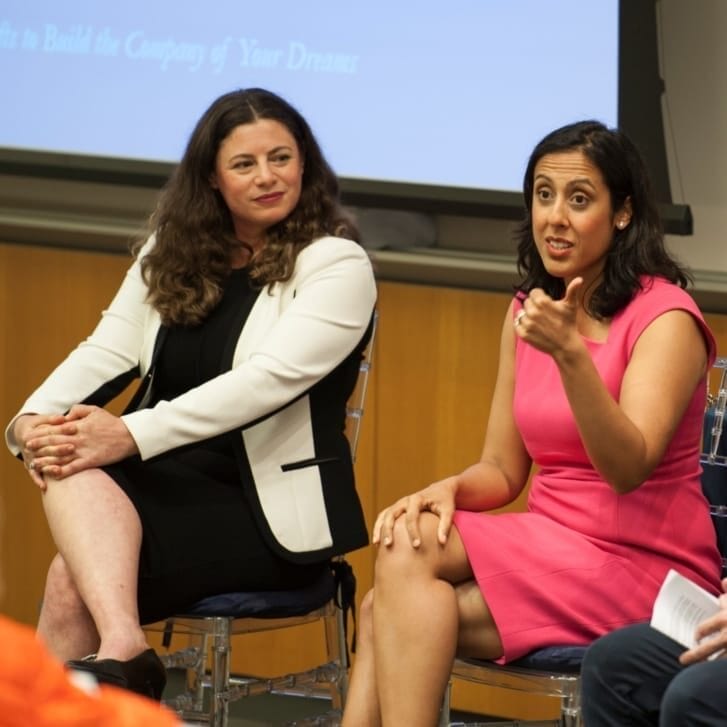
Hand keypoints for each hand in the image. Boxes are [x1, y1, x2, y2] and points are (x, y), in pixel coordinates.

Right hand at [14, 413, 76, 489]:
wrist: (24, 434)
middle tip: (72, 447)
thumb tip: (63, 418)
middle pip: (45, 449)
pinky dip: (38, 480)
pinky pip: (34, 474)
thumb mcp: (44, 419)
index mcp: (30, 434)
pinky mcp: (30, 467)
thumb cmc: (39, 425)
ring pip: (41, 462)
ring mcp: (29, 458)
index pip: (47, 432)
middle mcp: (28, 448)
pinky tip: (45, 486)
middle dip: (59, 448)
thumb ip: (53, 419)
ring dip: (51, 465)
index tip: (74, 427)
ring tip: (61, 468)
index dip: (61, 429)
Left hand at [24, 404, 138, 479]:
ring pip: (59, 457)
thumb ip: (78, 410)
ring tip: (35, 464)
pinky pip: (72, 468)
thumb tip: (65, 416)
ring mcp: (83, 451)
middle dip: (39, 446)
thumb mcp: (96, 410)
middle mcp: (78, 439)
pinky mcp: (90, 461)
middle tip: (28, 449)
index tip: (31, 437)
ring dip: (46, 460)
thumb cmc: (113, 423)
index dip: (41, 433)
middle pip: (53, 443)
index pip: (54, 430)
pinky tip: (52, 474)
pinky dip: (61, 471)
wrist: (129, 436)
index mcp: (78, 426)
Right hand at [372, 477, 457, 548]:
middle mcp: (405, 500)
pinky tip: (377, 541)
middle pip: (392, 514)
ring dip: (379, 528)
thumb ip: (445, 525)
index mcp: (417, 499)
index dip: (413, 532)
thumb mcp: (448, 510)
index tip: (416, 546)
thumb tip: (442, 542)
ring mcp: (399, 504)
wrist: (440, 490)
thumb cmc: (445, 501)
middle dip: (389, 529)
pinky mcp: (396, 508)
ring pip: (384, 515)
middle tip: (389, 545)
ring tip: (377, 544)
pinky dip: (379, 527)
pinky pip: (383, 516)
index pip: (412, 517)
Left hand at [514, 277, 582, 355]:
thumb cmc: (568, 324)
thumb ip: (572, 291)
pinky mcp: (523, 334)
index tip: (546, 304)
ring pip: (521, 313)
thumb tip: (579, 279)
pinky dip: (523, 326)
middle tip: (544, 314)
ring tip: (539, 322)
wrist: (565, 345)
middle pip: (527, 302)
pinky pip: (517, 324)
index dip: (540, 297)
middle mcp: (533, 312)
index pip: (533, 292)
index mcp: (542, 302)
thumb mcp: (571, 306)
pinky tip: (533, 328)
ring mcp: (527, 324)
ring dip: (528, 316)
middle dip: (534, 306)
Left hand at [680, 578, 726, 664]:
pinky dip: (724, 667)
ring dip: (713, 665)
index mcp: (726, 619)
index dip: (698, 633)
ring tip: (705, 669)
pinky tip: (721, 669)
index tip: (695, 637)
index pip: (704, 628)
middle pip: (708, 649)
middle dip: (694, 655)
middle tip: (682, 660)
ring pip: (722, 661)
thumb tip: (723, 583)